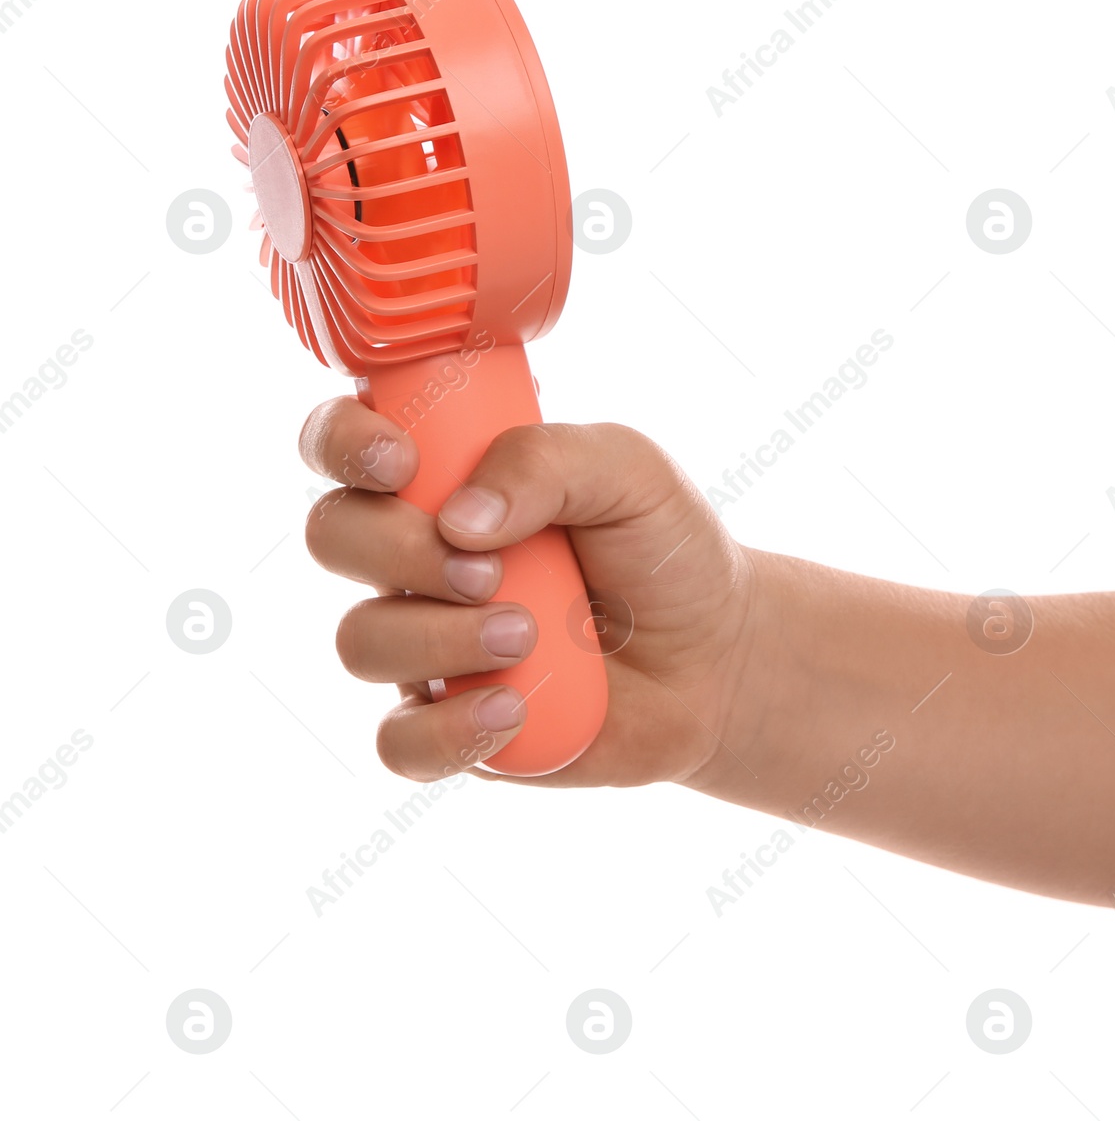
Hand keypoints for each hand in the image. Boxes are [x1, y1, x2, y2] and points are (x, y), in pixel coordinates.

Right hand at [300, 398, 758, 785]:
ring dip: (441, 637)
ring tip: (529, 635)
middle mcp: (416, 555)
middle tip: (490, 569)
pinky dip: (448, 728)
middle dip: (399, 550)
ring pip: (361, 639)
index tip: (403, 465)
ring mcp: (425, 642)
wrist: (713, 656)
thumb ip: (545, 461)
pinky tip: (514, 706)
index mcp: (446, 474)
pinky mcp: (447, 725)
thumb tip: (461, 519)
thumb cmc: (662, 549)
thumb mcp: (628, 471)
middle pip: (334, 535)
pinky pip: (398, 740)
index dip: (344, 444)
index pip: (344, 440)